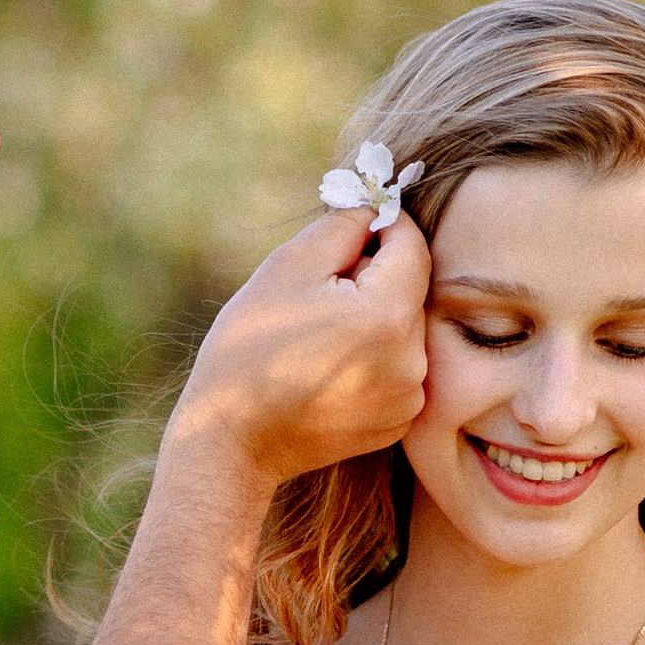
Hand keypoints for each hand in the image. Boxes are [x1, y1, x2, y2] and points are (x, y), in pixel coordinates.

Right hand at [171, 203, 428, 490]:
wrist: (232, 440)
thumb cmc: (248, 348)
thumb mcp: (288, 267)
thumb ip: (343, 225)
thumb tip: (378, 204)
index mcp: (387, 314)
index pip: (412, 244)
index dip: (383, 227)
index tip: (353, 228)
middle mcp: (412, 358)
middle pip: (410, 289)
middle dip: (374, 278)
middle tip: (319, 293)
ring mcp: (409, 396)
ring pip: (404, 329)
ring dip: (374, 318)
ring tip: (319, 336)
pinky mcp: (399, 421)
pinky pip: (399, 368)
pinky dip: (374, 358)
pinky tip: (328, 368)